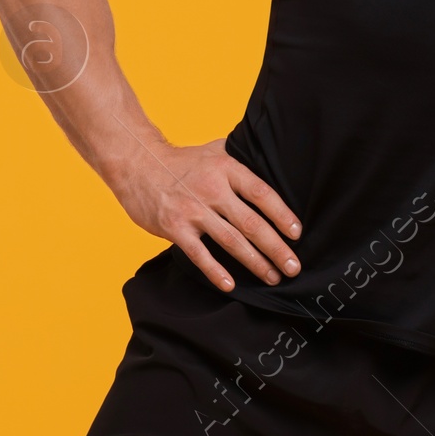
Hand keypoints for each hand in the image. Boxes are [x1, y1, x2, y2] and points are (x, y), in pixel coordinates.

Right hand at [118, 138, 301, 292]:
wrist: (137, 163)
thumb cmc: (183, 161)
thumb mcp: (216, 150)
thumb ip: (243, 158)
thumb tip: (275, 162)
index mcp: (226, 169)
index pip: (261, 194)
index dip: (281, 214)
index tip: (297, 234)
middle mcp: (212, 189)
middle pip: (251, 223)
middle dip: (276, 248)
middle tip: (293, 267)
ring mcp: (192, 209)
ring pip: (231, 241)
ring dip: (255, 262)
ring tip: (272, 277)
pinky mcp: (174, 227)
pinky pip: (199, 254)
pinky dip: (215, 271)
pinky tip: (230, 285)